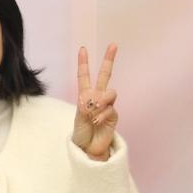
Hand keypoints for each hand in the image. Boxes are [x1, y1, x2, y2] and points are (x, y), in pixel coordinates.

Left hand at [73, 43, 118, 159]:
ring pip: (110, 93)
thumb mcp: (78, 117)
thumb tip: (99, 99)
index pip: (84, 76)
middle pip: (105, 75)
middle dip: (109, 59)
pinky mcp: (114, 114)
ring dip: (101, 101)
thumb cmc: (81, 133)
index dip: (83, 63)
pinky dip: (102, 115)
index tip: (83, 49)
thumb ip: (87, 105)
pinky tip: (97, 122)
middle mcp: (97, 97)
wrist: (89, 147)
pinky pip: (110, 109)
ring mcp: (107, 105)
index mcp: (85, 95)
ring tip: (93, 112)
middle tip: (113, 45)